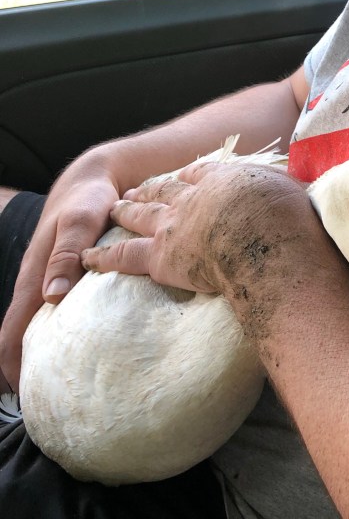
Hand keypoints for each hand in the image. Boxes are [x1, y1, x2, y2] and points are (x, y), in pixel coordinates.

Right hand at [0, 146, 124, 391]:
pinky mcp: (71, 281)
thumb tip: (52, 297)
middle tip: (51, 409)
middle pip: (24, 340)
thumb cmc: (87, 200)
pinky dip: (68, 339)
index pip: (11, 335)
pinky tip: (90, 354)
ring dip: (50, 358)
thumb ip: (67, 254)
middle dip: (31, 374)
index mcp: (34, 280)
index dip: (12, 370)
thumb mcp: (79, 221)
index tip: (24, 400)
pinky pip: (64, 317)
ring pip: (44, 330)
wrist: (97, 179)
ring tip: (71, 392)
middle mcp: (40, 287)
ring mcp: (54, 285)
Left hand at [80, 159, 317, 331]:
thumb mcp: (299, 193)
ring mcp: (175, 223)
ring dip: (126, 210)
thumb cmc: (291, 219)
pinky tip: (88, 255)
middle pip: (166, 187)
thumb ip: (298, 193)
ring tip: (114, 209)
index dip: (191, 176)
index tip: (185, 176)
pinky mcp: (161, 254)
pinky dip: (103, 254)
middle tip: (136, 187)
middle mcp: (195, 195)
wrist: (266, 236)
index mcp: (227, 178)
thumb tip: (327, 194)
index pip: (202, 173)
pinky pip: (124, 254)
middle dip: (151, 187)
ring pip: (141, 213)